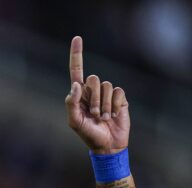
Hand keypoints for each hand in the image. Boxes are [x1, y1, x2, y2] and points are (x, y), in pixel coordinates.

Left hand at [65, 36, 129, 154]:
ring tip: (103, 117)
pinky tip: (113, 115)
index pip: (76, 70)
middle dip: (94, 98)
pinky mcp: (120, 98)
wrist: (107, 145)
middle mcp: (92, 91)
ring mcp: (107, 94)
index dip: (76, 54)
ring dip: (105, 105)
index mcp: (79, 94)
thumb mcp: (74, 122)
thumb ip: (72, 103)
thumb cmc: (88, 134)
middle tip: (94, 114)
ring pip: (107, 86)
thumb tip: (75, 84)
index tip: (77, 38)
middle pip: (93, 79)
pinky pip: (118, 92)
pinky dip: (115, 105)